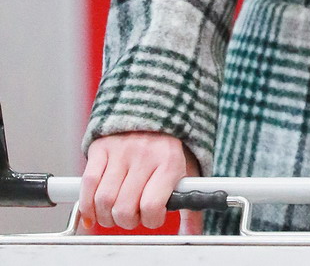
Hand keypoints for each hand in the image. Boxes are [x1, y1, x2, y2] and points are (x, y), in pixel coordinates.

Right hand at [79, 132, 200, 232]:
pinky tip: (94, 210)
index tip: (152, 216)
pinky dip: (87, 204)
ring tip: (115, 212)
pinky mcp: (102, 146)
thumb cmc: (169, 148)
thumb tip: (193, 232)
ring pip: (103, 200)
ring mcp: (121, 149)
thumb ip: (190, 205)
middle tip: (131, 216)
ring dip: (106, 216)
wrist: (157, 108)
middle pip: (124, 209)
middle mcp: (145, 154)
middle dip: (126, 222)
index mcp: (169, 162)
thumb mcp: (185, 172)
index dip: (150, 220)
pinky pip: (88, 183)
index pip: (151, 207)